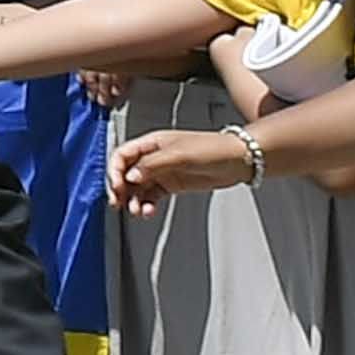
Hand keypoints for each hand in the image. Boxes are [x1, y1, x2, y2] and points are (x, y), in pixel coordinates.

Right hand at [111, 125, 262, 212]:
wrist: (239, 160)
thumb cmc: (214, 149)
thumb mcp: (181, 155)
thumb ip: (153, 165)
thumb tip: (131, 176)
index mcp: (152, 143)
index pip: (122, 155)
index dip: (114, 170)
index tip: (117, 187)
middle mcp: (154, 157)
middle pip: (125, 172)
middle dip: (119, 188)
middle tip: (118, 203)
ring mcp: (162, 171)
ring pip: (137, 187)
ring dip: (132, 200)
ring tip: (136, 211)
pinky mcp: (171, 184)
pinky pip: (151, 196)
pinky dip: (145, 204)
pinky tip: (147, 211)